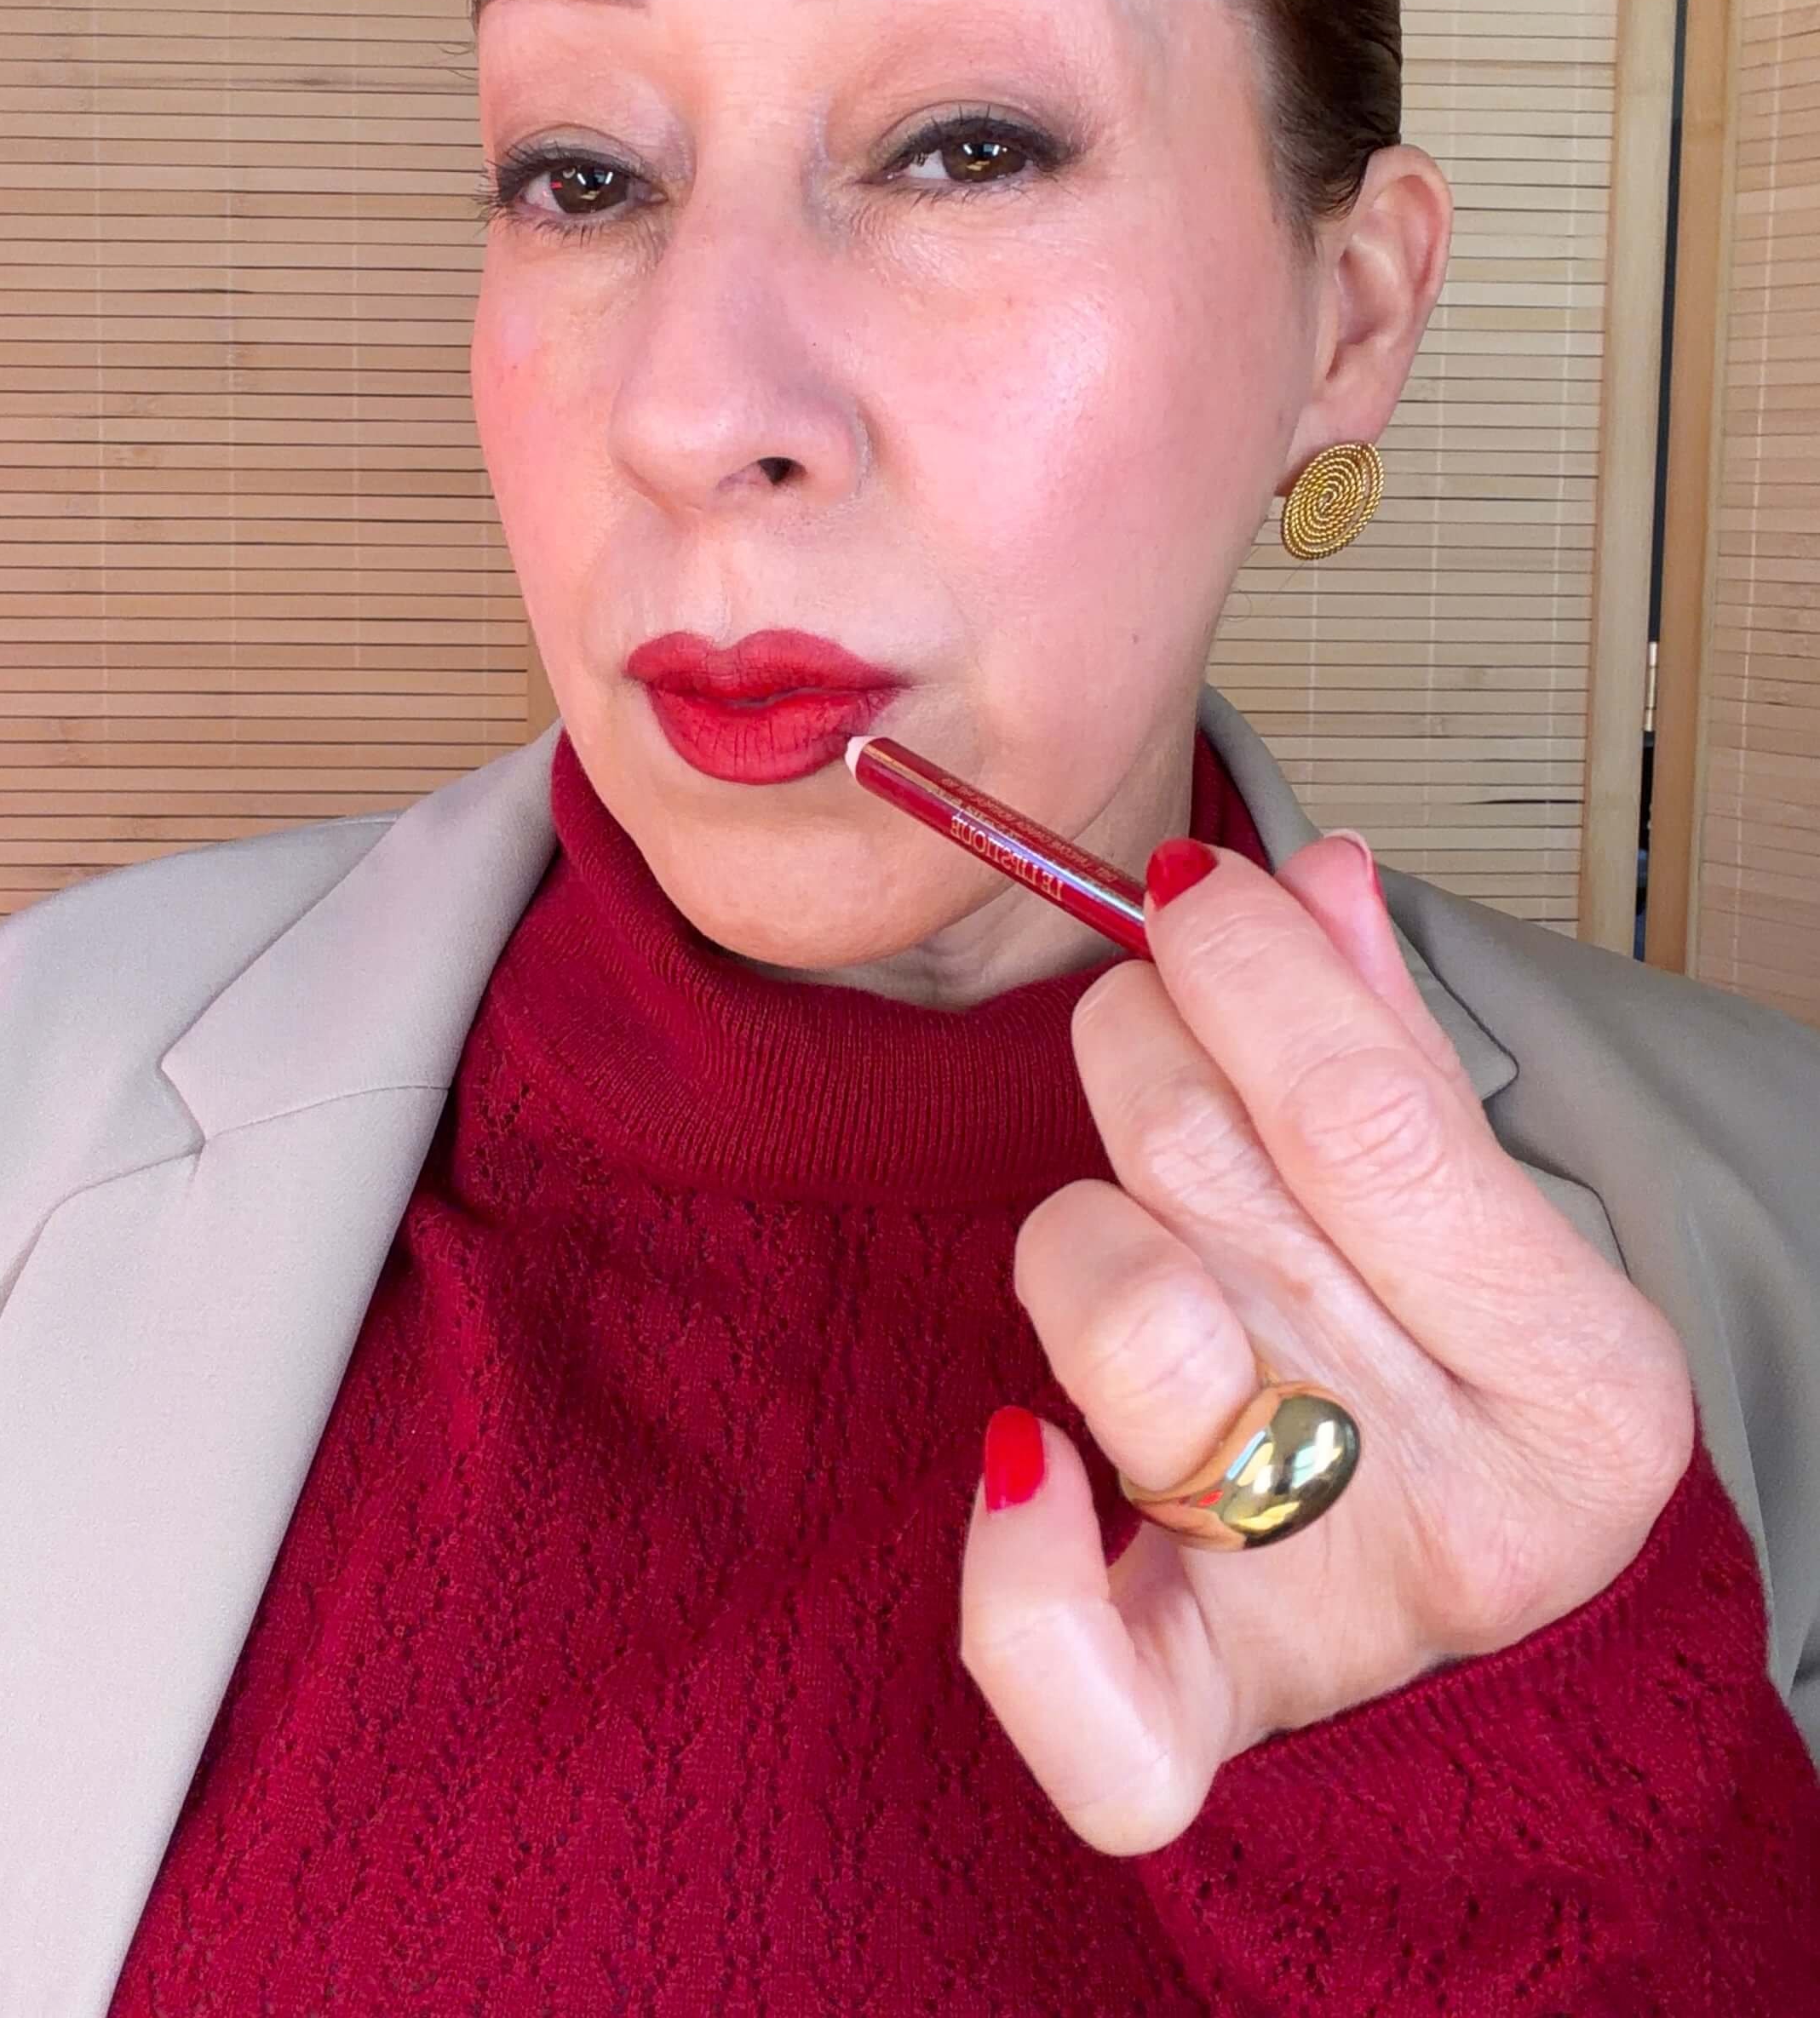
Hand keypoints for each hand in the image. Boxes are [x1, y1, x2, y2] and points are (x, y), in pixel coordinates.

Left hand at [958, 832, 1696, 1854]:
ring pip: (1112, 1320)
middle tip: (1158, 1021)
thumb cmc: (1478, 1418)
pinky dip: (1013, 1560)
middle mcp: (1462, 1504)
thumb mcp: (1495, 1237)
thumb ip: (1395, 1058)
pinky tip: (1022, 1458)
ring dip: (1083, 1229)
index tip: (1190, 885)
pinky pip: (1065, 1662)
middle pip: (1210, 1181)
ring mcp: (1325, 1614)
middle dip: (1147, 1043)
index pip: (1364, 1119)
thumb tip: (1312, 876)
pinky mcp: (1196, 1710)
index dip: (1248, 969)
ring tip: (1145, 1237)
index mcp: (1575, 1378)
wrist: (1506, 1689)